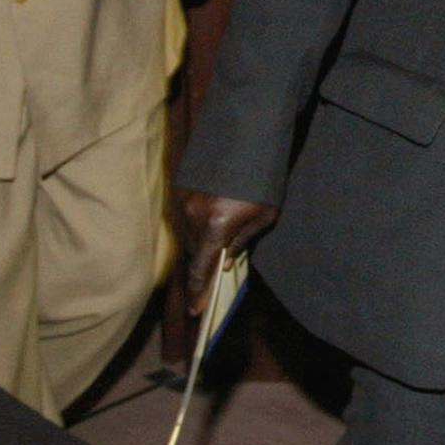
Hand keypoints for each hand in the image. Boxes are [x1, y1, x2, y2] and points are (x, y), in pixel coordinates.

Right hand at [176, 189, 276, 314]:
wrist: (249, 134)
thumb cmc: (264, 177)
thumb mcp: (264, 215)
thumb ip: (242, 241)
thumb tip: (227, 260)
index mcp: (215, 225)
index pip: (201, 268)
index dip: (199, 292)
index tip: (195, 310)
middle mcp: (193, 214)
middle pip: (194, 252)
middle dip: (206, 262)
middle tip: (218, 269)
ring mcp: (183, 199)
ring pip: (189, 233)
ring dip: (202, 240)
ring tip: (220, 238)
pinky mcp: (180, 186)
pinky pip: (186, 214)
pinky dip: (198, 221)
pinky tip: (215, 215)